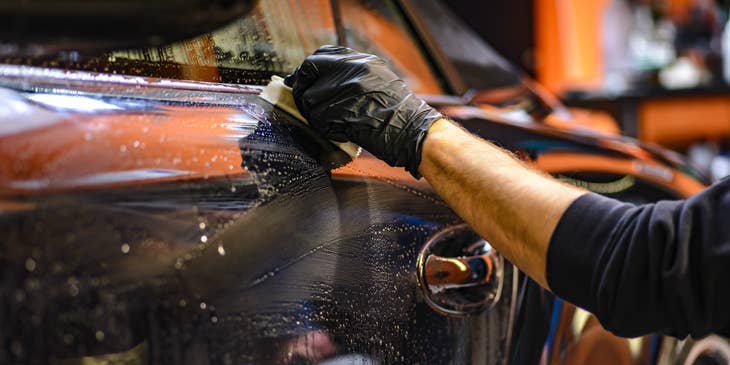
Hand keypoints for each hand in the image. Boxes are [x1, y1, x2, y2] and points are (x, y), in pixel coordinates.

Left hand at [284, 45, 442, 177]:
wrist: (414, 131)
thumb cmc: (399, 113)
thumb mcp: (379, 79)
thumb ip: (351, 75)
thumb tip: (321, 79)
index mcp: (361, 60)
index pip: (320, 56)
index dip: (307, 71)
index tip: (301, 81)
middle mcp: (352, 70)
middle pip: (308, 74)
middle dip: (302, 90)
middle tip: (305, 103)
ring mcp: (346, 90)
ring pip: (310, 100)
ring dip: (316, 115)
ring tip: (333, 123)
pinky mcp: (342, 111)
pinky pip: (318, 120)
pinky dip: (325, 129)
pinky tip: (341, 131)